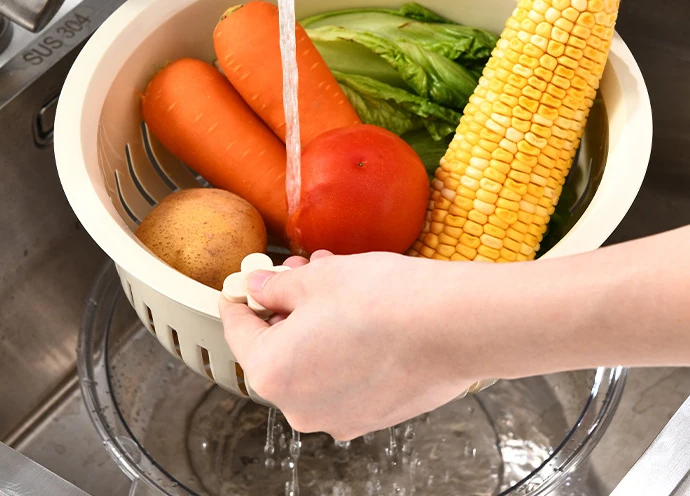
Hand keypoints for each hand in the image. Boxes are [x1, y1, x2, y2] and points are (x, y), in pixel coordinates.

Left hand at [219, 251, 477, 439]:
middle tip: (298, 272)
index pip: (239, 333)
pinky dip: (341, 349)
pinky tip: (360, 315)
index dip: (238, 302)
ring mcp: (337, 417)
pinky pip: (341, 380)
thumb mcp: (317, 278)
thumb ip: (278, 286)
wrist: (450, 326)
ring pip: (311, 364)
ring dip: (314, 325)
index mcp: (273, 372)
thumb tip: (260, 288)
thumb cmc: (381, 299)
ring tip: (336, 284)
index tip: (239, 288)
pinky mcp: (372, 416)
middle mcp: (299, 406)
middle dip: (286, 308)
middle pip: (277, 350)